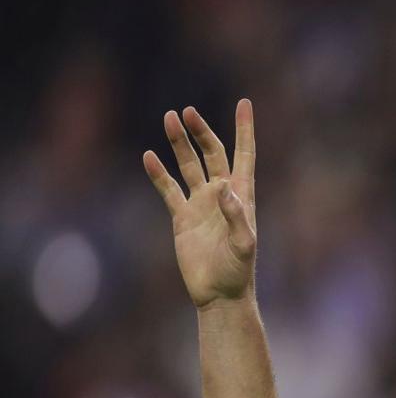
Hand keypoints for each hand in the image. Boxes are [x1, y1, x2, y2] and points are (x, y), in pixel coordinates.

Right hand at [143, 101, 257, 309]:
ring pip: (188, 166)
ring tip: (169, 118)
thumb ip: (237, 217)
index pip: (244, 154)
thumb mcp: (244, 245)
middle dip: (202, 131)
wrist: (219, 294)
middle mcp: (222, 195)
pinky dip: (159, 173)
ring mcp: (200, 204)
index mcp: (242, 196)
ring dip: (179, 143)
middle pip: (212, 154)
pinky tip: (149, 156)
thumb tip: (223, 187)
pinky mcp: (182, 217)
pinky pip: (168, 189)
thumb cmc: (238, 272)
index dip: (244, 129)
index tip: (244, 103)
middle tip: (187, 111)